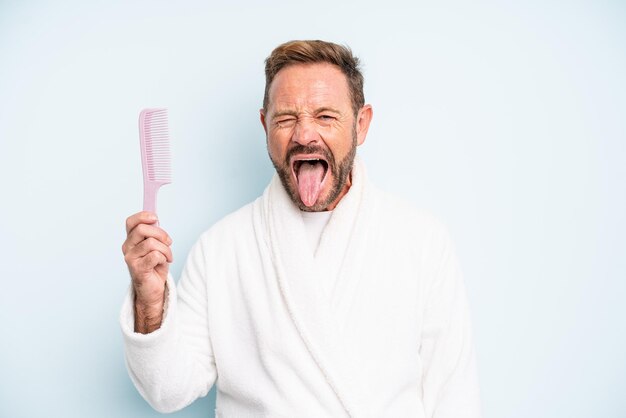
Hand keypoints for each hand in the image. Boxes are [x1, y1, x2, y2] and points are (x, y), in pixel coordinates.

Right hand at [122, 211, 172, 332]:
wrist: (153, 289)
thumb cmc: (155, 266)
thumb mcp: (156, 246)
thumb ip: (154, 234)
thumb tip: (155, 219)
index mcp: (131, 240)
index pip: (131, 222)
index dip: (143, 216)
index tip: (155, 217)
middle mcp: (127, 248)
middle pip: (142, 229)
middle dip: (161, 234)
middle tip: (169, 242)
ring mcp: (130, 259)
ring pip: (152, 243)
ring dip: (166, 249)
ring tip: (168, 256)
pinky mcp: (137, 269)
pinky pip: (155, 255)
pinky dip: (164, 258)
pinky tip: (164, 263)